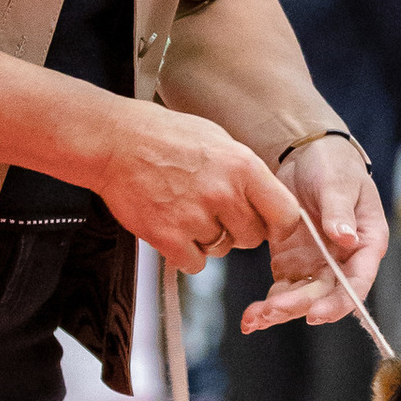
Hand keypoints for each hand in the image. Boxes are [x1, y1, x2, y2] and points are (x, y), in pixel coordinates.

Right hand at [88, 100, 303, 275]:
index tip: (271, 228)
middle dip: (238, 231)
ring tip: (186, 212)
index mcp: (242, 166)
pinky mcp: (168, 236)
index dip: (280, 226)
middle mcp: (223, 193)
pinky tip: (174, 229)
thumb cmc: (163, 136)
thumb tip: (265, 200)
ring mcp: (195, 217)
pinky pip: (194, 264)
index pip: (285, 214)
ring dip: (208, 240)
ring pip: (222, 251)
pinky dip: (185, 254)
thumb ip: (245, 173)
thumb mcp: (218, 140)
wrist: (115, 141)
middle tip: (216, 214)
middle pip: (253, 238)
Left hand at [243, 132, 388, 330]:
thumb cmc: (332, 165)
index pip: (358, 280)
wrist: (307, 156)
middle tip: (272, 311)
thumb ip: (340, 210)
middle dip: (300, 306)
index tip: (316, 313)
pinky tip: (251, 317)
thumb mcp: (338, 183)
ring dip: (281, 311)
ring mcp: (317, 265)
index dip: (339, 301)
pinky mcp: (293, 264)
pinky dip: (268, 305)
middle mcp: (344, 261)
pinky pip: (283, 290)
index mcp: (366, 243)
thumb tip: (346, 237)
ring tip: (256, 318)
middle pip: (327, 295)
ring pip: (303, 298)